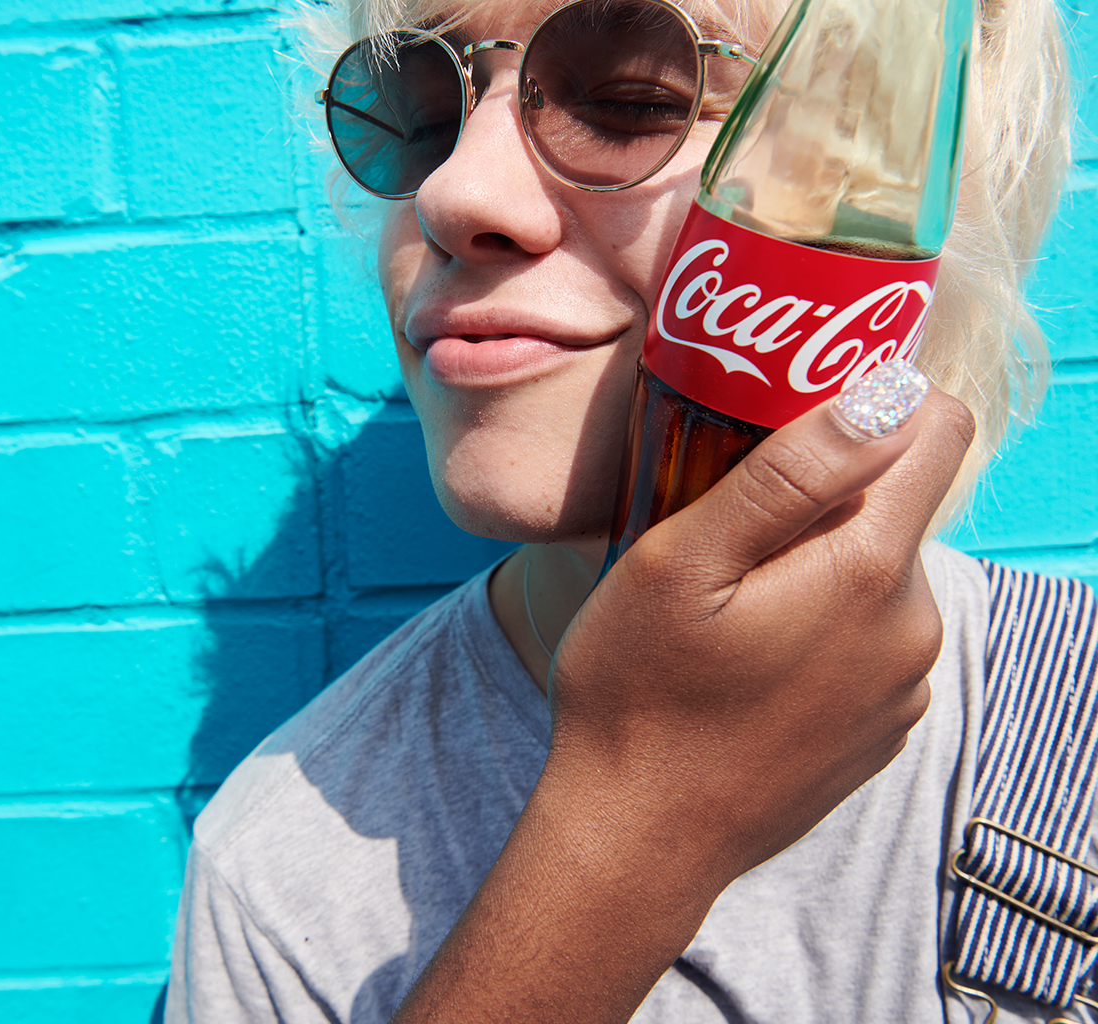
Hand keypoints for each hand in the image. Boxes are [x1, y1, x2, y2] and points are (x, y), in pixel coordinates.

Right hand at [549, 382, 975, 886]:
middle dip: (829, 490)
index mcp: (866, 572)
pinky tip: (752, 658)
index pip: (937, 430)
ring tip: (732, 598)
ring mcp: (903, 687)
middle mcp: (910, 628)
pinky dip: (826, 624)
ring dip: (823, 561)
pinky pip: (872, 639)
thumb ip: (788, 474)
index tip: (800, 407)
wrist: (640, 841)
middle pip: (898, 505)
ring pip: (881, 574)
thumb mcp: (681, 563)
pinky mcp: (882, 728)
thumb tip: (886, 393)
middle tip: (729, 517)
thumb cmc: (638, 693)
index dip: (878, 396)